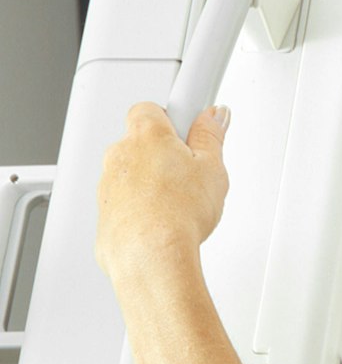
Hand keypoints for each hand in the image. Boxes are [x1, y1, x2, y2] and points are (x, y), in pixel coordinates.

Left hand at [96, 103, 230, 279]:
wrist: (151, 255)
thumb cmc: (177, 213)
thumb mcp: (213, 169)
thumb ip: (211, 137)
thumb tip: (213, 117)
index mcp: (146, 133)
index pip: (156, 108)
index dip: (177, 118)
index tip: (194, 126)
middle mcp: (120, 152)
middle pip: (143, 142)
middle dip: (166, 155)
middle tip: (193, 175)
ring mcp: (109, 181)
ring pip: (134, 174)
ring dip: (154, 184)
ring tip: (182, 206)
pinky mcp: (105, 210)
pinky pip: (127, 202)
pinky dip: (143, 209)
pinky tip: (166, 223)